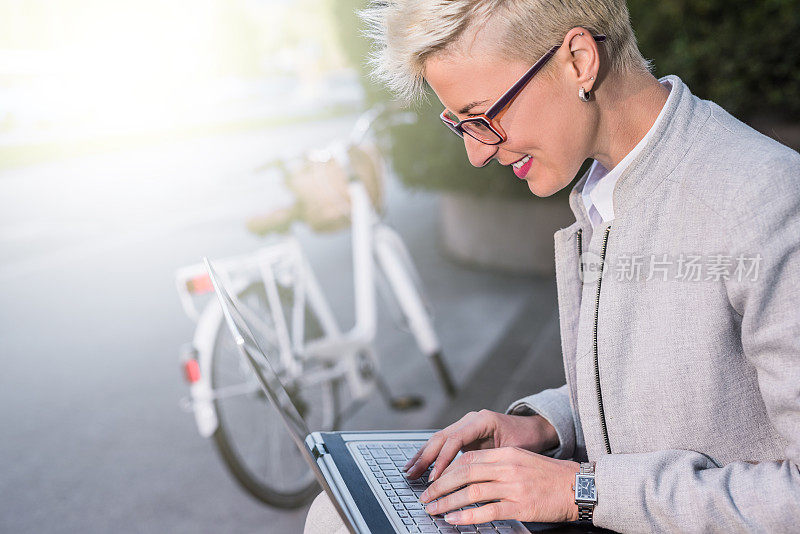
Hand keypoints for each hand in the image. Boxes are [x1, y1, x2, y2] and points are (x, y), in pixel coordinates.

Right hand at [404, 409, 557, 481]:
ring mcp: (465, 425)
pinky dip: (430, 454)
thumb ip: (492, 463)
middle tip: (413, 475)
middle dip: (425, 458)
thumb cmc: (526, 439)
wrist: (532, 429)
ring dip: (422, 456)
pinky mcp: (463, 434)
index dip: (443, 460)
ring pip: (438, 439)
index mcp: (481, 420)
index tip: (436, 478)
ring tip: (409, 470)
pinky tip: (419, 464)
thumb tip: (474, 483)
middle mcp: (470, 419)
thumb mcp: (513, 451)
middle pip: (441, 438)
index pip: (455, 439)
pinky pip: (442, 444)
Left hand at [418, 447, 579, 523]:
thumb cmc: (552, 476)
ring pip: (471, 492)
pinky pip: (487, 511)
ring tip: (434, 509)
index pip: (469, 458)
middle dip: (440, 486)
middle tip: (426, 496)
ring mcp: (513, 487)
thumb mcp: (523, 460)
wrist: (580, 488)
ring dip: (448, 502)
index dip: (447, 470)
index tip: (434, 479)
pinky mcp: (520, 506)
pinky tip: (454, 519)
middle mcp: (507, 467)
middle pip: (464, 473)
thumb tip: (471, 474)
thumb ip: (499, 464)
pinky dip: (467, 516)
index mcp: (506, 454)